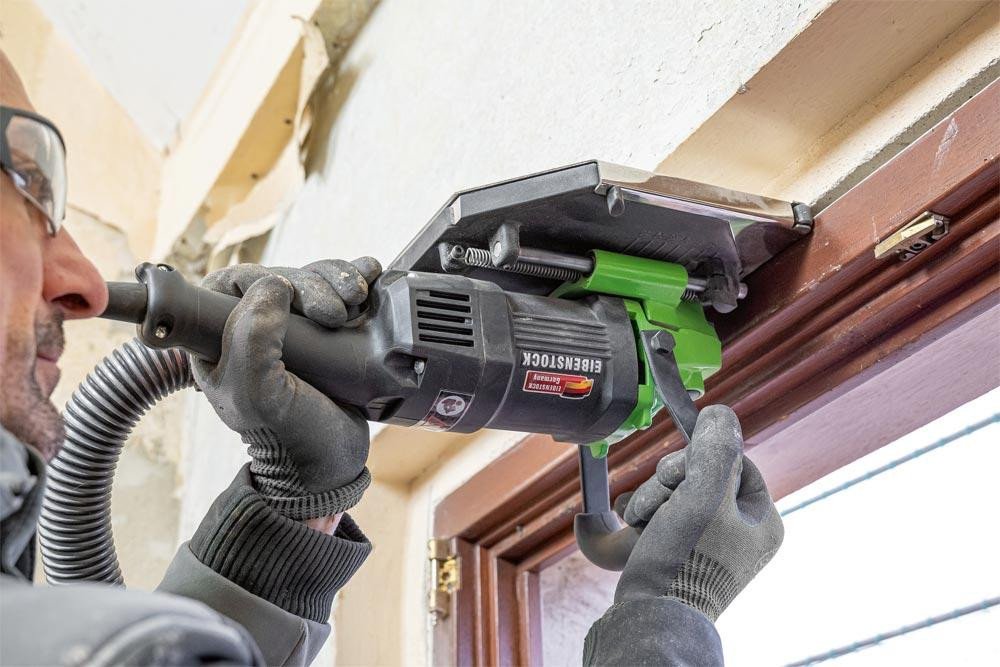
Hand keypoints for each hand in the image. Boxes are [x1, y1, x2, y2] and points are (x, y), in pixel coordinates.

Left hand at [193, 258, 381, 519]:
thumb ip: (253, 338)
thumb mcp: (259, 393)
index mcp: (221, 343)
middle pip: (281, 278)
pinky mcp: (329, 334)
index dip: (263, 280)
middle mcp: (255, 332)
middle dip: (314, 284)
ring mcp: (294, 332)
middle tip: (336, 314)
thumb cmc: (289, 438)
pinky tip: (371, 278)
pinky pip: (339, 291)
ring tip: (357, 303)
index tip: (292, 297)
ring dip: (339, 280)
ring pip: (313, 280)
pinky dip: (357, 278)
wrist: (332, 465)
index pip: (231, 283)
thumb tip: (275, 284)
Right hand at [614, 405, 782, 620]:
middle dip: (671, 480)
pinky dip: (647, 514)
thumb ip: (715, 449)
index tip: (681, 472)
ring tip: (645, 519)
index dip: (702, 458)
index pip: (734, 460)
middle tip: (660, 498)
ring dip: (654, 496)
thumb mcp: (705, 494)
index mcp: (761, 519)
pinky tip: (639, 527)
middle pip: (702, 473)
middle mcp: (740, 530)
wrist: (652, 613)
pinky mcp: (681, 549)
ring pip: (678, 490)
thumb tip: (720, 414)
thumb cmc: (686, 560)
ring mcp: (710, 541)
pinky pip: (663, 512)